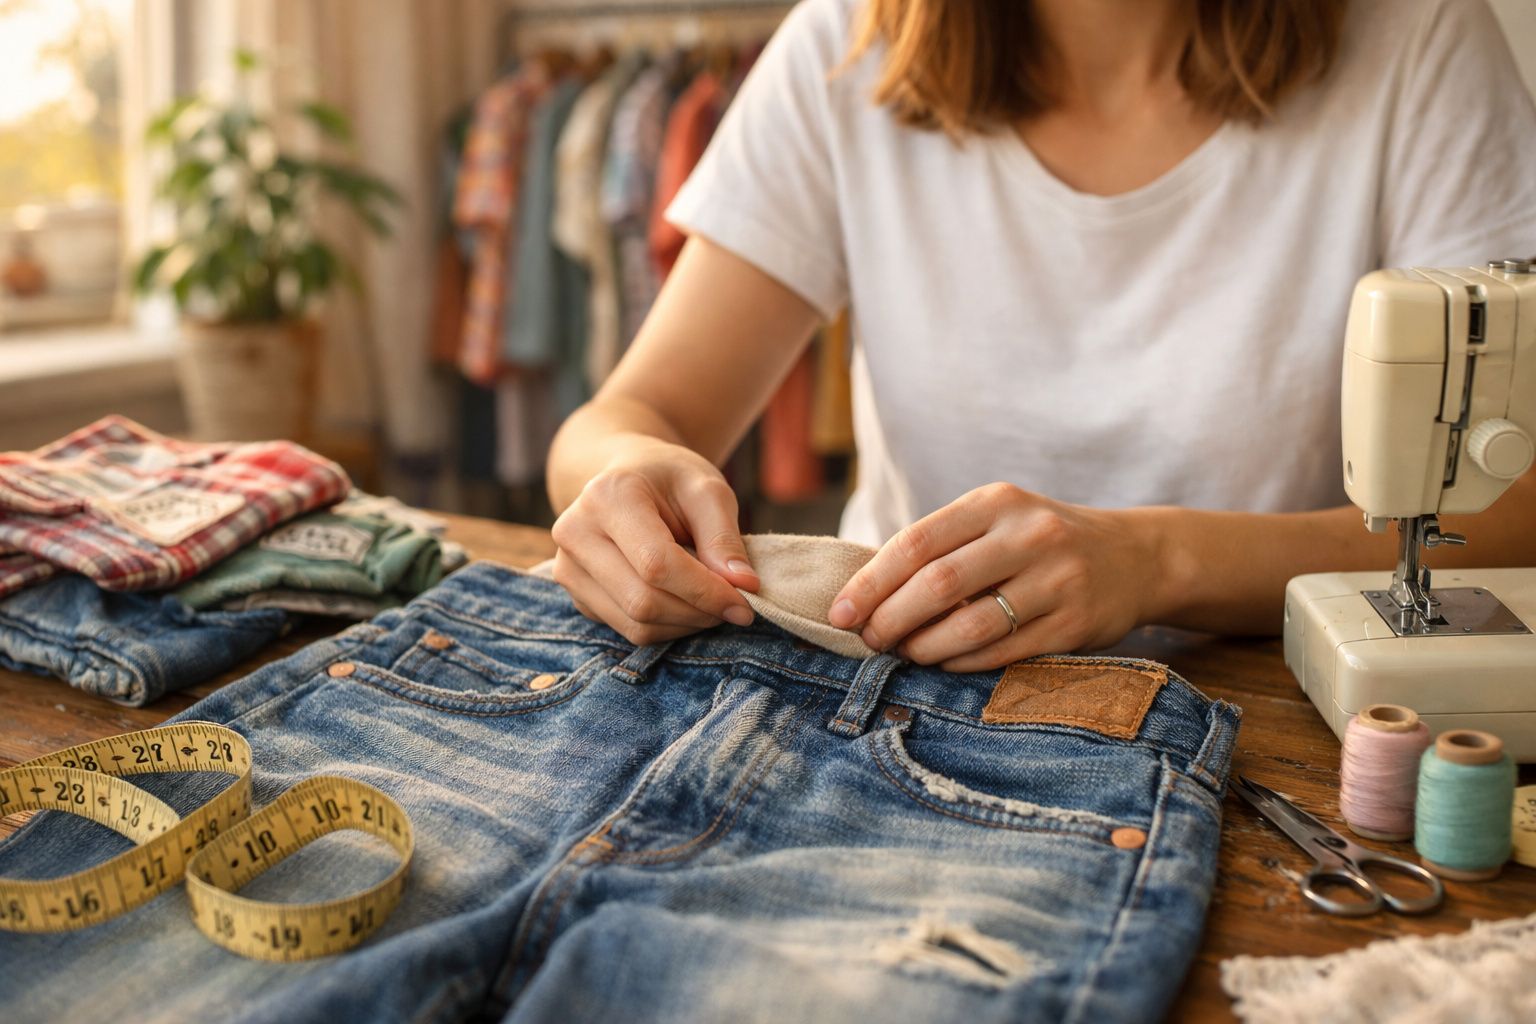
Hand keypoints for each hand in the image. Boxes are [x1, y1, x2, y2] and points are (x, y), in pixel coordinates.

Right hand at [550, 438, 758, 645]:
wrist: (628, 478)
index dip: (705, 591)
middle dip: (699, 612)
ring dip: (686, 623)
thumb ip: (724, 537)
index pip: (656, 564)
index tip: (745, 603)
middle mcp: (575, 533)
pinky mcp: (577, 596)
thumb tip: (744, 585)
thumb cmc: (671, 481)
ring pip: (635, 624)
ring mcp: (568, 568)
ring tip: (711, 600)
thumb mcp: (707, 490)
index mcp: (607, 497)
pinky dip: (667, 626)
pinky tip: (684, 601)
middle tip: (735, 605)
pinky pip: (628, 630)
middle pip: (643, 600)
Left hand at [827, 483, 1162, 670]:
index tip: (840, 613)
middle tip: (868, 641)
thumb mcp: (996, 521)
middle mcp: (1029, 535)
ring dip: (924, 648)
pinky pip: (1004, 653)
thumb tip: (863, 594)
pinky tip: (943, 664)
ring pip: (971, 625)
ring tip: (902, 654)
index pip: (917, 542)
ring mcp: (1058, 580)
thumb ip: (941, 546)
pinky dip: (962, 663)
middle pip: (939, 584)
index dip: (871, 582)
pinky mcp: (1076, 624)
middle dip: (890, 618)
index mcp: (997, 502)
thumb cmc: (1039, 542)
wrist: (1135, 558)